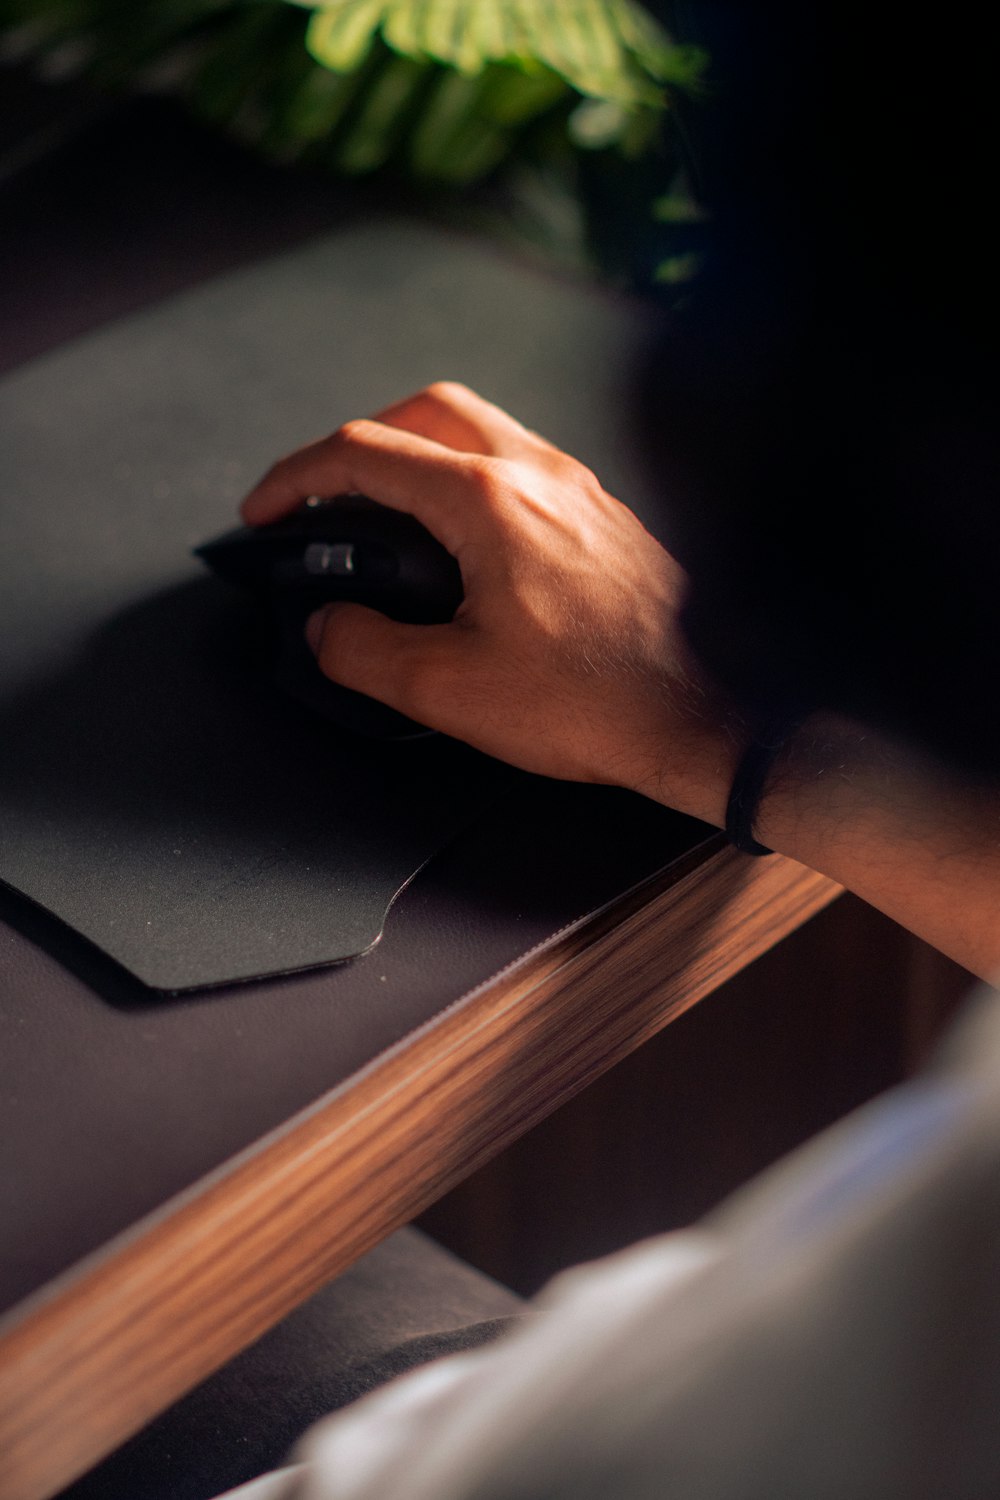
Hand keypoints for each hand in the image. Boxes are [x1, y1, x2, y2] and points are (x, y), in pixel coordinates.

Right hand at [240, 382, 743, 827]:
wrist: (707, 717)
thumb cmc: (599, 702)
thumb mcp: (449, 690)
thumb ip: (363, 650)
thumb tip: (325, 625)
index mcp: (489, 502)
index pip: (364, 454)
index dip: (294, 479)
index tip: (265, 513)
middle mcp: (539, 475)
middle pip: (424, 410)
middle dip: (357, 442)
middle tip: (324, 494)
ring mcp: (580, 489)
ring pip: (480, 427)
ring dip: (419, 451)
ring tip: (386, 513)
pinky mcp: (605, 516)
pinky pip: (521, 463)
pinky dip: (469, 476)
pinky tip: (463, 541)